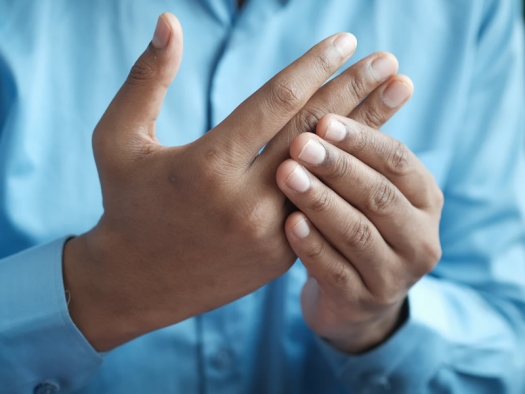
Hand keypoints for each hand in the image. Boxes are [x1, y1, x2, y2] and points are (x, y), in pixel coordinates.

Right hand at [63, 13, 402, 350]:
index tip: (346, 40)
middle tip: (390, 61)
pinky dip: (348, 173)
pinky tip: (372, 147)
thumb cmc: (125, 204)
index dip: (315, 66)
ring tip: (399, 93)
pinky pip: (323, 204)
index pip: (276, 102)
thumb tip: (170, 20)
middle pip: (314, 132)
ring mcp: (269, 233)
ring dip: (369, 130)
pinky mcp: (280, 256)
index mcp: (206, 165)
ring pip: (330, 172)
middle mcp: (244, 201)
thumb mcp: (117, 138)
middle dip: (357, 91)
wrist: (135, 281)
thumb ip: (146, 79)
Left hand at [276, 105, 443, 352]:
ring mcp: (393, 276)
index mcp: (426, 200)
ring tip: (287, 174)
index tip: (324, 117)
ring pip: (358, 233)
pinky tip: (288, 223)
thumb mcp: (369, 187)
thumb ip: (366, 146)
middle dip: (339, 167)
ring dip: (322, 200)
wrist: (354, 296)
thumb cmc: (357, 223)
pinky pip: (335, 272)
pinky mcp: (361, 302)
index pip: (399, 161)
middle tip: (300, 143)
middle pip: (379, 196)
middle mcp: (421, 238)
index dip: (362, 138)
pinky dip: (312, 245)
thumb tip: (382, 72)